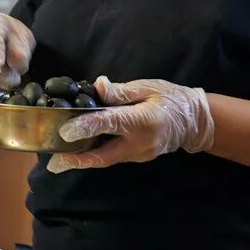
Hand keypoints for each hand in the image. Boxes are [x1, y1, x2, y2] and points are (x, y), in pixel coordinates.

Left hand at [47, 76, 214, 173]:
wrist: (195, 122)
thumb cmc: (171, 99)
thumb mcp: (148, 87)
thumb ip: (121, 91)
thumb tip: (98, 86)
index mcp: (143, 120)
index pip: (110, 123)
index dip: (87, 126)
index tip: (66, 130)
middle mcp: (140, 142)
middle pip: (104, 155)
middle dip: (78, 160)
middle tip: (54, 163)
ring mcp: (139, 154)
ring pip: (106, 159)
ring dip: (82, 159)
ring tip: (59, 160)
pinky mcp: (137, 157)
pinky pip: (112, 156)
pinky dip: (95, 154)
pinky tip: (78, 150)